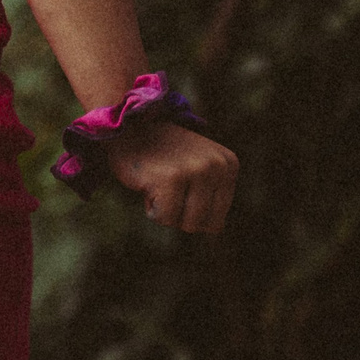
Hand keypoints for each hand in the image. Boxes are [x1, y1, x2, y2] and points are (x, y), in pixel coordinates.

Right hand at [106, 122, 238, 232]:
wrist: (130, 128)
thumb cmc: (162, 156)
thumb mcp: (199, 169)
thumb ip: (212, 195)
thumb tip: (216, 231)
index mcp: (228, 164)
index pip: (217, 219)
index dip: (191, 211)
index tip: (180, 184)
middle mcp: (217, 166)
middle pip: (203, 224)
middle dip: (180, 214)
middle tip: (168, 185)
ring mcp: (196, 170)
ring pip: (187, 224)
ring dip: (166, 212)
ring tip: (159, 184)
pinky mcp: (173, 178)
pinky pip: (166, 218)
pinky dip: (152, 210)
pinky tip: (148, 184)